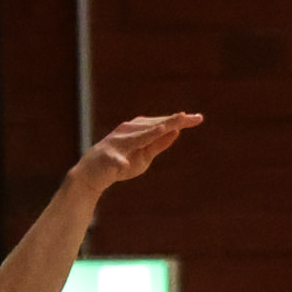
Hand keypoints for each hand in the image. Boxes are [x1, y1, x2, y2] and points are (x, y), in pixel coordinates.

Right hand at [70, 111, 202, 192]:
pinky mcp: (107, 158)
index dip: (179, 120)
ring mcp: (117, 144)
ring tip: (167, 127)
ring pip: (136, 137)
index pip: (162, 124)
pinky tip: (126, 163)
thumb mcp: (144, 154)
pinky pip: (115, 160)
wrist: (93, 174)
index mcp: (138, 130)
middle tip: (189, 117)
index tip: (198, 118)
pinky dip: (121, 161)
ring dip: (150, 132)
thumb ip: (159, 143)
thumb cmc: (121, 161)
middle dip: (171, 121)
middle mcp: (127, 132)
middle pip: (152, 126)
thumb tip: (176, 131)